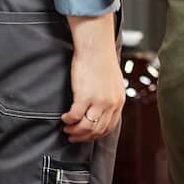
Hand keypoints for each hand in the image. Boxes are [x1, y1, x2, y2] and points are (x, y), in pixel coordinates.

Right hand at [62, 16, 124, 141]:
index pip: (109, 127)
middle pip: (97, 130)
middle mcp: (111, 104)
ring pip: (86, 127)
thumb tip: (102, 108)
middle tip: (73, 135)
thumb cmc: (102, 60)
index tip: (87, 136)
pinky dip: (68, 120)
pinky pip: (74, 116)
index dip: (96, 135)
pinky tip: (64, 117)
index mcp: (119, 101)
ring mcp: (98, 101)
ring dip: (75, 130)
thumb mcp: (113, 83)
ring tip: (67, 127)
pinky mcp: (84, 96)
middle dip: (83, 136)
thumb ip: (110, 96)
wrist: (96, 47)